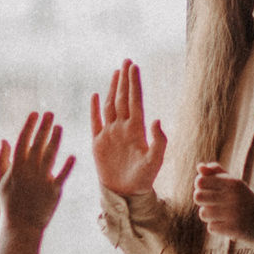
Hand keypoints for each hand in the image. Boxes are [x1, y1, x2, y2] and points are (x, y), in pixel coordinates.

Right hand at [0, 109, 74, 233]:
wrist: (21, 225)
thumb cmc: (10, 202)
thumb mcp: (1, 181)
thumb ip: (2, 160)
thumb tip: (3, 140)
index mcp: (16, 167)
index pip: (23, 141)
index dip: (29, 126)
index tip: (35, 114)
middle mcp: (29, 171)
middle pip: (38, 144)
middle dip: (44, 127)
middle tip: (50, 113)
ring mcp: (42, 180)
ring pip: (50, 156)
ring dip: (55, 140)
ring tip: (60, 127)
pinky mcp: (54, 191)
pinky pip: (62, 175)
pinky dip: (67, 165)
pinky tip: (72, 155)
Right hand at [89, 60, 167, 200]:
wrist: (126, 193)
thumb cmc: (143, 179)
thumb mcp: (155, 161)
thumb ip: (159, 141)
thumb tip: (156, 120)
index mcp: (136, 130)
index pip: (135, 101)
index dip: (134, 83)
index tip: (134, 67)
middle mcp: (123, 128)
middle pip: (123, 98)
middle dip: (125, 80)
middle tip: (127, 61)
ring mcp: (110, 134)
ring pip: (111, 106)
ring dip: (112, 89)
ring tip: (115, 72)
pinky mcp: (98, 143)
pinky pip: (95, 121)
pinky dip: (94, 108)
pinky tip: (95, 95)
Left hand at [193, 162, 253, 243]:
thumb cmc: (238, 198)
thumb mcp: (230, 182)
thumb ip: (214, 172)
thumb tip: (200, 167)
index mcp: (233, 183)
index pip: (200, 181)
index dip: (200, 186)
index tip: (209, 189)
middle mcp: (235, 197)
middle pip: (198, 197)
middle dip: (203, 201)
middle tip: (213, 203)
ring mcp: (235, 213)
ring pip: (203, 214)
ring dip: (209, 216)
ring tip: (221, 214)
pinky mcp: (235, 229)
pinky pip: (211, 228)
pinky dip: (217, 227)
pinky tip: (227, 224)